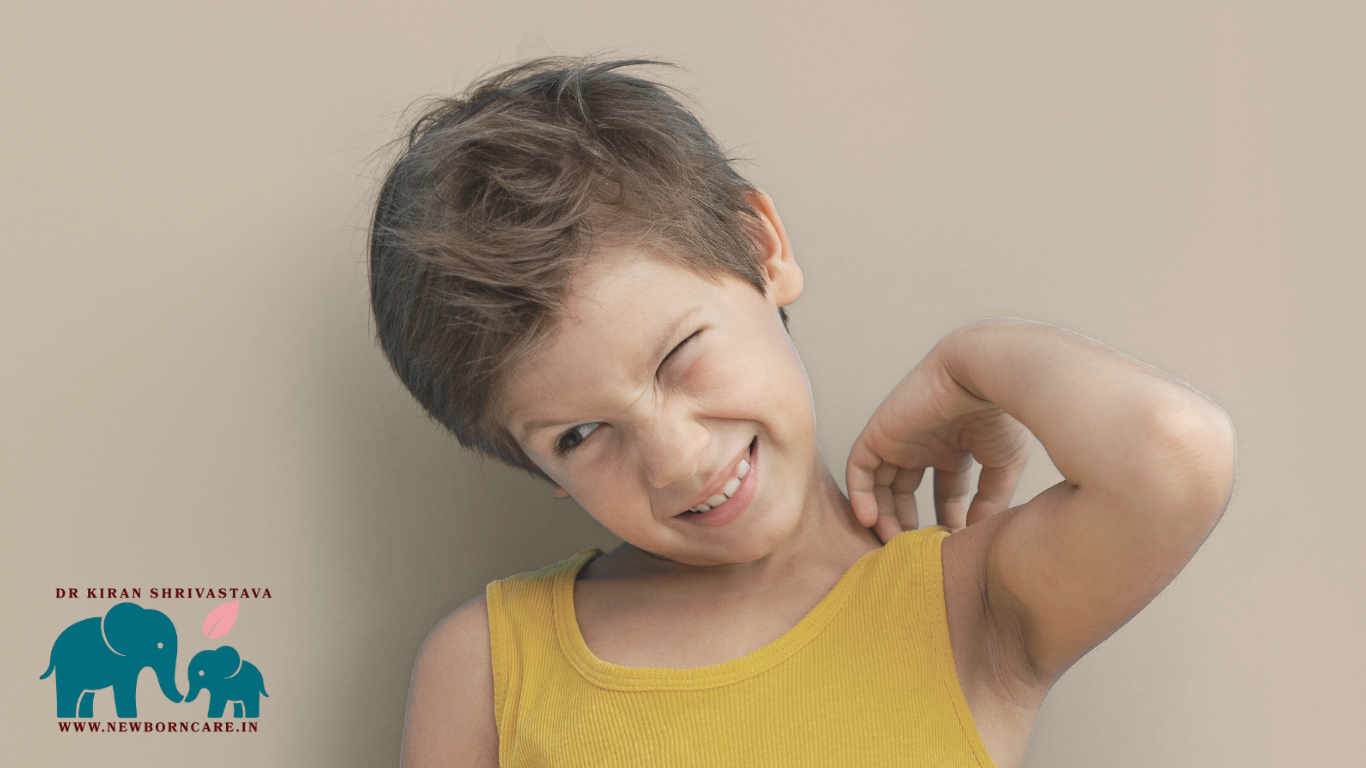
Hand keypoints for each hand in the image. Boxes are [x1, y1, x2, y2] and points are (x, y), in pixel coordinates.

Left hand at [846, 340, 1031, 542]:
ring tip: (890, 545)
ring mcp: (900, 438)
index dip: (946, 519)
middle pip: (905, 491)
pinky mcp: (880, 432)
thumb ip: (991, 499)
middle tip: (911, 553)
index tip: (949, 547)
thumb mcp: (1003, 464)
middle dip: (907, 523)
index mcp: (955, 447)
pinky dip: (861, 495)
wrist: (982, 375)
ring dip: (882, 515)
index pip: (944, 492)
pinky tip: (871, 522)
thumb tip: (978, 534)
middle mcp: (924, 443)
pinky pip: (860, 468)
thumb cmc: (1001, 414)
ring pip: (880, 484)